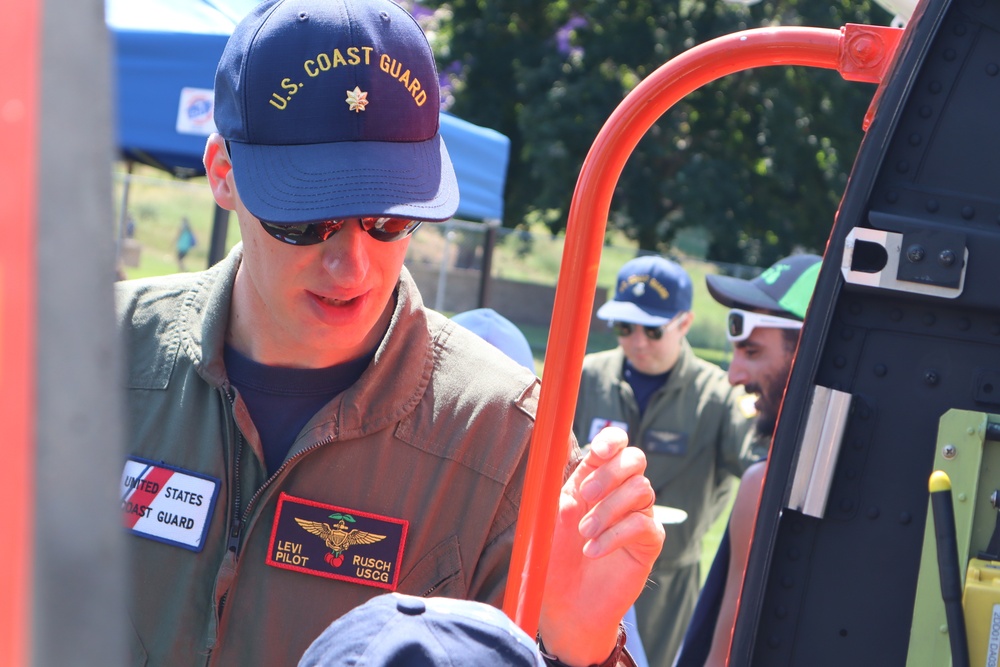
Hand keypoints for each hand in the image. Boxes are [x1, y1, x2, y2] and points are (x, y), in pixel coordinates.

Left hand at [538, 427, 663, 665]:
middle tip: (586, 494)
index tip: (598, 452)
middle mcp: (619, 493)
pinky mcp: (648, 543)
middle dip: (610, 473)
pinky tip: (594, 550)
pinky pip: (644, 525)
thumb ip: (558, 494)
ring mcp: (637, 516)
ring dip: (608, 510)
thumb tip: (568, 475)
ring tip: (584, 534)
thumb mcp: (549, 521)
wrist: (566, 606)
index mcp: (594, 480)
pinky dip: (616, 535)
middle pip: (635, 460)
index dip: (612, 441)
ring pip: (641, 490)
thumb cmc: (554, 560)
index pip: (615, 446)